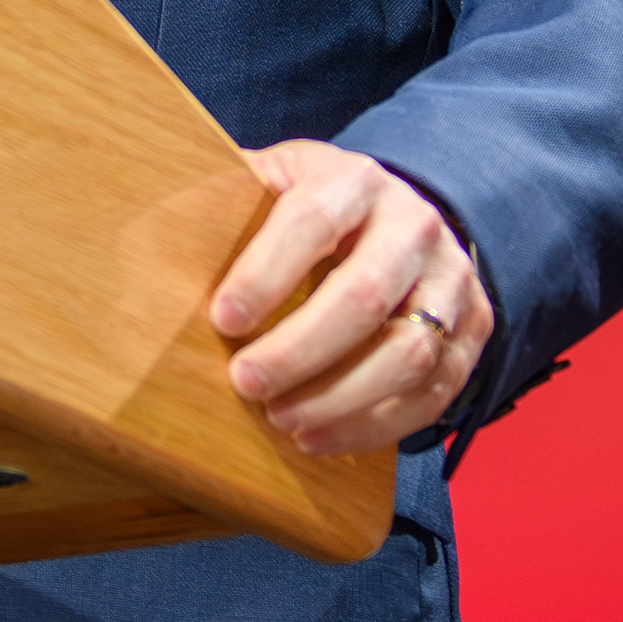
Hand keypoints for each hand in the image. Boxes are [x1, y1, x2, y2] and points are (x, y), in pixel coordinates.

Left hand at [209, 140, 492, 455]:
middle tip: (245, 382)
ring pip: (406, 353)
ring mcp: (452, 281)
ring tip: (281, 420)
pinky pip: (431, 393)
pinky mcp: (472, 332)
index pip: (313, 222)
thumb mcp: (280, 182)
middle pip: (363, 297)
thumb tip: (150, 234)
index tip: (223, 318)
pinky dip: (373, 427)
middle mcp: (415, 225)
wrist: (407, 216)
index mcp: (357, 181)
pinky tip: (320, 440)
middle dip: (299, 350)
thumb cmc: (320, 207)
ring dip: (338, 399)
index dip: (266, 273)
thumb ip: (231, 199)